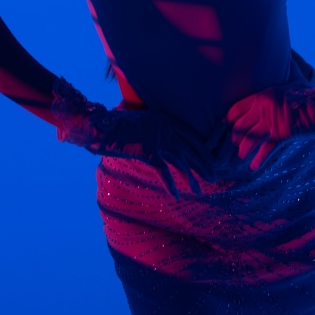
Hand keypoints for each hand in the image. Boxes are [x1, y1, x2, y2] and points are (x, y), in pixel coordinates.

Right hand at [51, 77, 207, 198]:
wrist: (99, 126)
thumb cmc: (114, 126)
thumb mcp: (138, 124)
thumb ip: (152, 131)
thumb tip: (160, 143)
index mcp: (164, 119)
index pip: (191, 135)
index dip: (202, 150)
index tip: (211, 161)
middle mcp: (165, 127)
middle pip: (191, 149)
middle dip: (203, 164)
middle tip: (214, 177)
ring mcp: (158, 139)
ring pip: (182, 162)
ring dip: (192, 178)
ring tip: (200, 191)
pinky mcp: (149, 151)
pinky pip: (164, 171)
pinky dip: (170, 184)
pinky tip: (176, 196)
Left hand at [206, 59, 314, 171]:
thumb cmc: (306, 100)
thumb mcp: (283, 95)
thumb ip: (266, 102)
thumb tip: (251, 117)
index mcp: (260, 95)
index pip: (232, 112)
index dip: (220, 127)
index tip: (212, 141)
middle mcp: (263, 105)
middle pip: (236, 127)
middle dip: (224, 144)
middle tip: (217, 160)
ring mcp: (274, 118)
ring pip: (248, 137)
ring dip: (240, 152)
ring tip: (234, 164)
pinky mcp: (285, 130)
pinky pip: (266, 147)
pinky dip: (258, 158)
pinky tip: (253, 167)